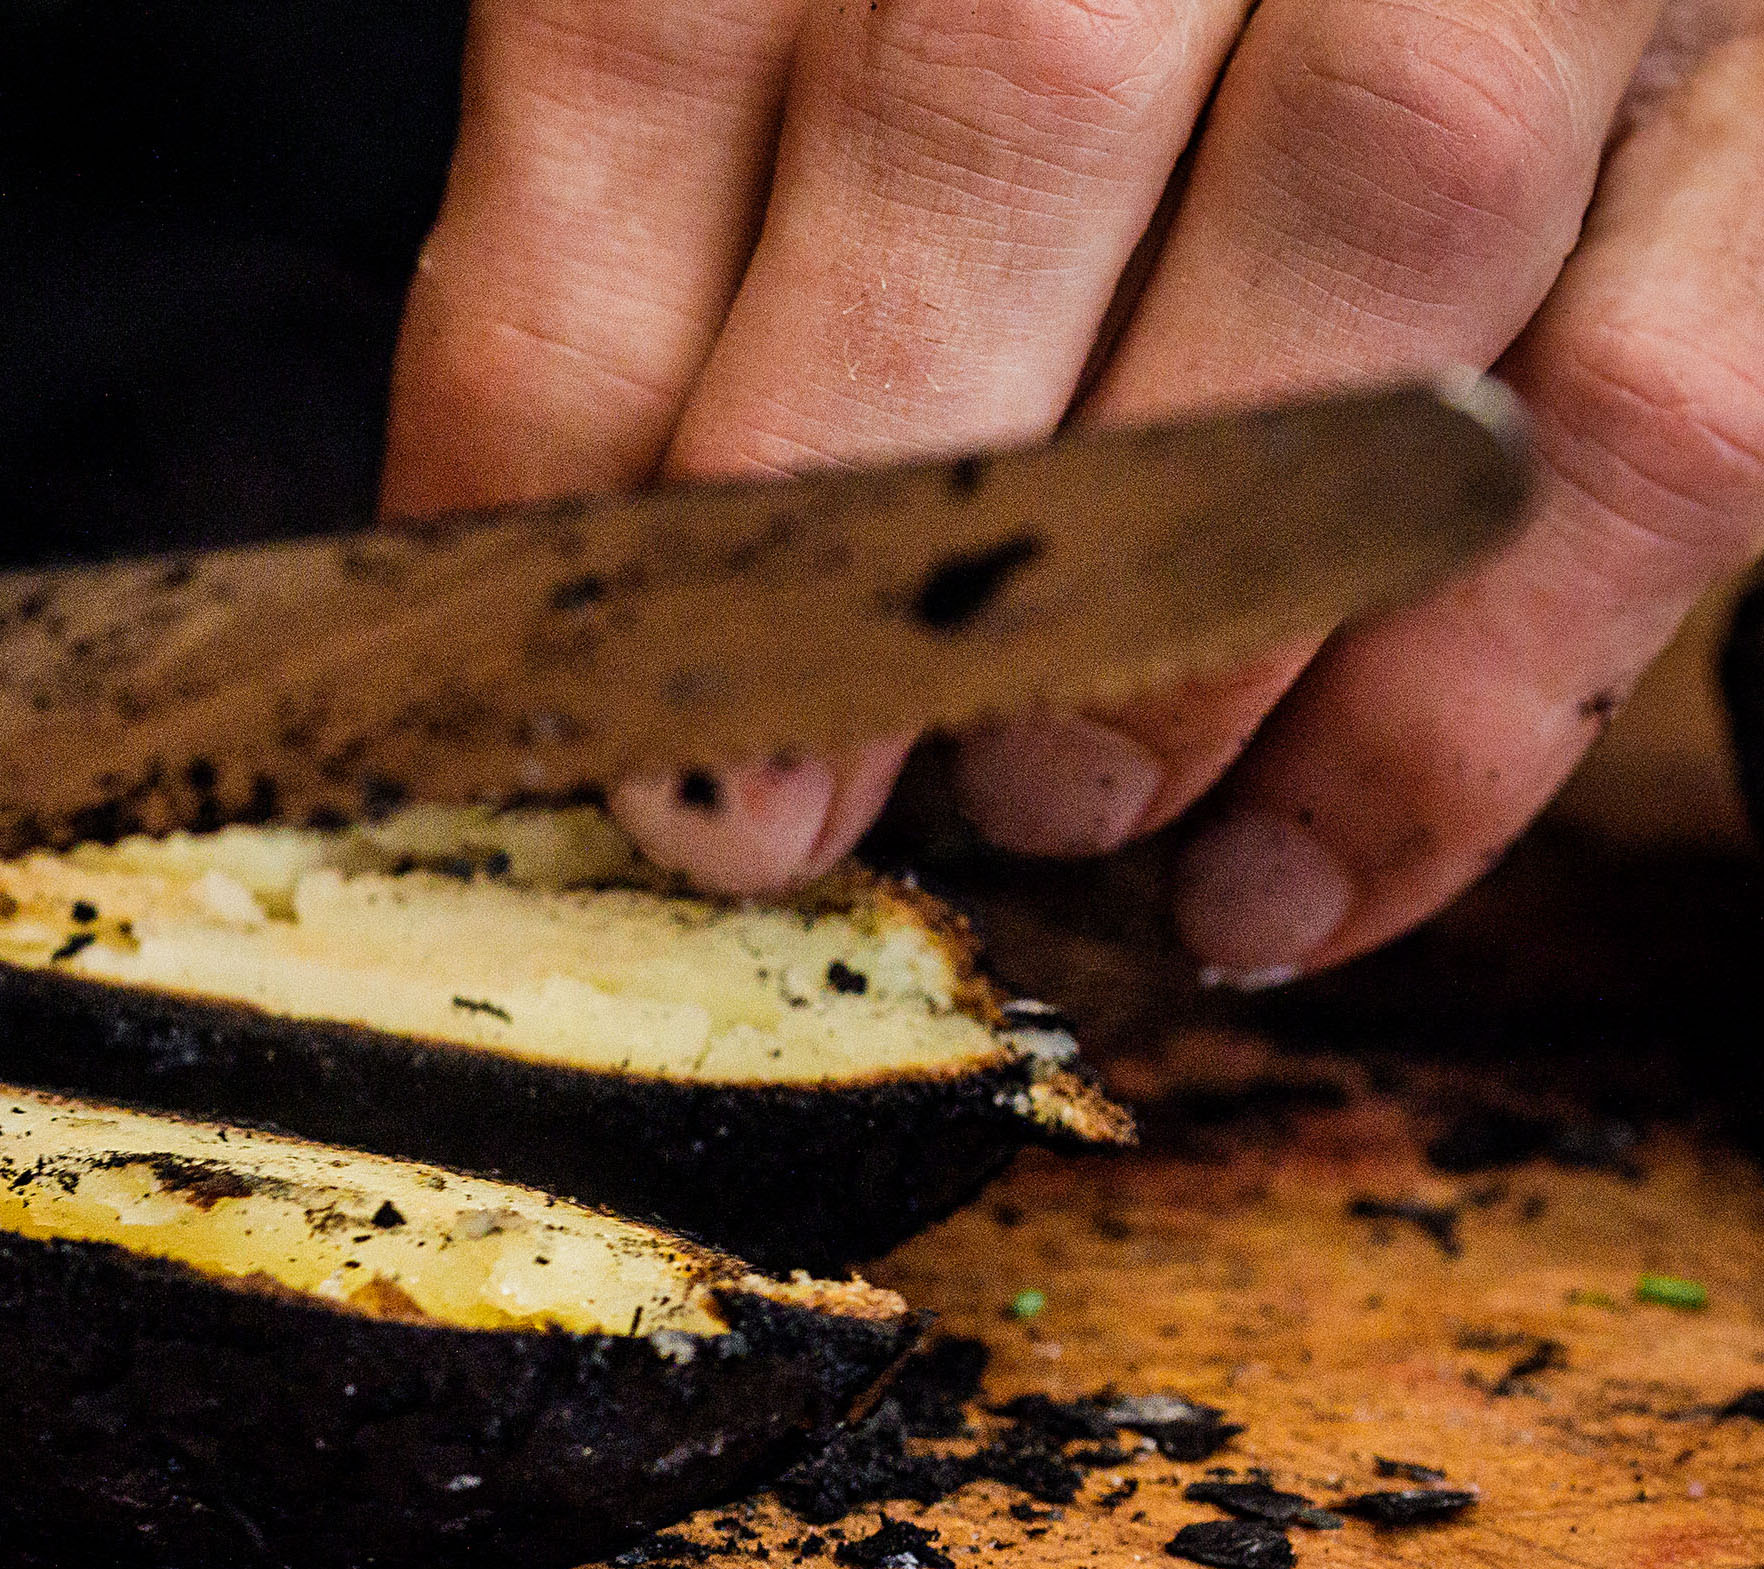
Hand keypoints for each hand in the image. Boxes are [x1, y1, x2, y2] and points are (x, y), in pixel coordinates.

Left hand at [386, 0, 1763, 979]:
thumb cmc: (1099, 30)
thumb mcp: (851, 26)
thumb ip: (695, 199)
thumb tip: (520, 542)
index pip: (661, 27)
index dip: (567, 386)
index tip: (531, 662)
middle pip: (1000, 100)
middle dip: (846, 522)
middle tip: (759, 799)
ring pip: (1363, 225)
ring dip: (1150, 614)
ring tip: (1034, 803)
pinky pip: (1651, 424)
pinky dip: (1445, 717)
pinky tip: (1275, 880)